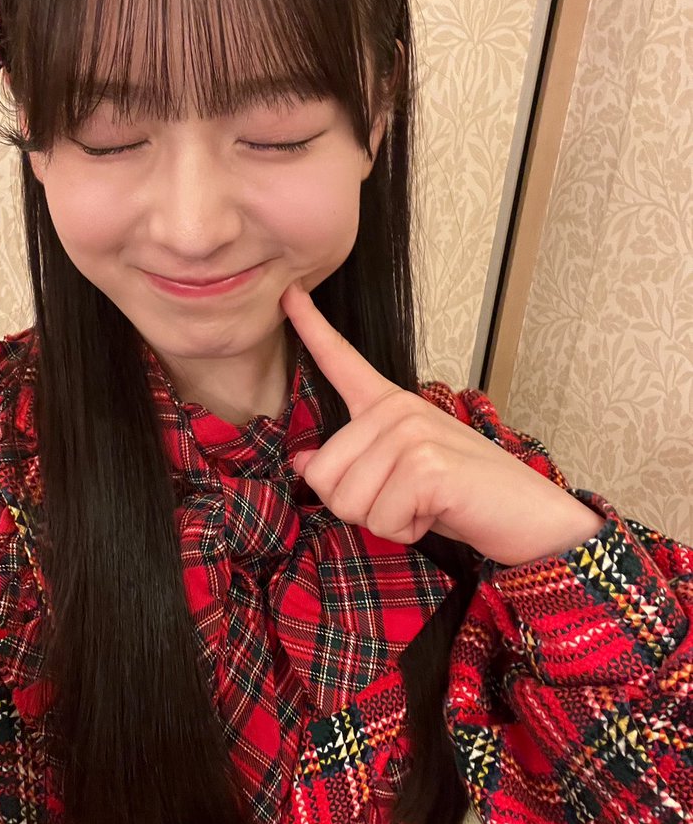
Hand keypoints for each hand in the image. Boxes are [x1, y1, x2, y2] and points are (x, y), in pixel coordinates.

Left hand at [279, 280, 602, 566]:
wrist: (535, 519)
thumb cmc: (465, 499)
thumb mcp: (399, 480)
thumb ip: (353, 465)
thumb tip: (303, 462)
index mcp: (390, 404)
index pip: (341, 361)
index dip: (310, 328)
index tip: (287, 293)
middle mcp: (397, 409)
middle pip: (322, 474)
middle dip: (358, 507)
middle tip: (409, 500)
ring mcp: (411, 431)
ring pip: (347, 501)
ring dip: (384, 521)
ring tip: (426, 504)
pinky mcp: (425, 464)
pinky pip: (380, 518)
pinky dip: (406, 531)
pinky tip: (439, 512)